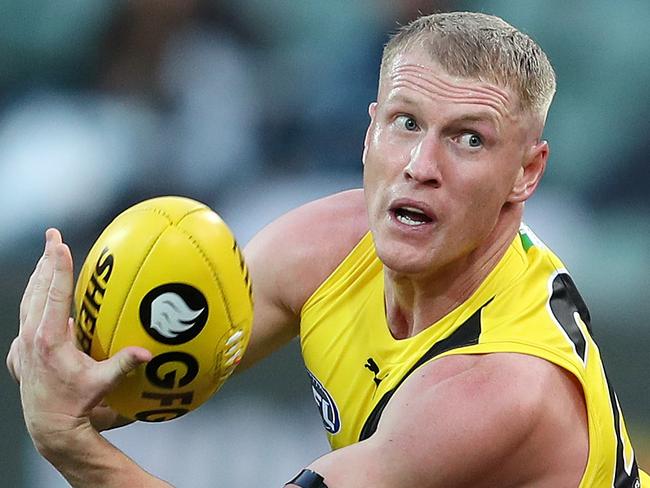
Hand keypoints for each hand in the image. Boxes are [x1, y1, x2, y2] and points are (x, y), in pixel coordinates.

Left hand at [11, 229, 150, 456]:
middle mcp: (30, 339)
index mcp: (48, 340)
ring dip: (39, 279)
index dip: (57, 267)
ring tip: (48, 259)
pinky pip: (24, 321)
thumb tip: (148, 352)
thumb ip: (124, 364)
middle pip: (36, 291)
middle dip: (46, 262)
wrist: (49, 428)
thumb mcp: (102, 384)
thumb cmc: (77, 405)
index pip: (53, 294)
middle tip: (52, 237)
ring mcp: (22, 347)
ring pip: (27, 303)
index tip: (58, 243)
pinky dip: (33, 304)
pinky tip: (40, 301)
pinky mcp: (20, 355)